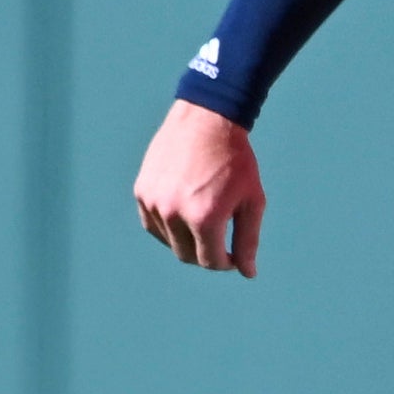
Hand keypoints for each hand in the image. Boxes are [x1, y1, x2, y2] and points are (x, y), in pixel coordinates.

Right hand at [136, 97, 264, 275]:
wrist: (207, 120)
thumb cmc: (235, 161)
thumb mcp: (252, 200)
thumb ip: (248, 240)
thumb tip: (248, 273)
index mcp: (205, 218)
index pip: (211, 261)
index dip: (226, 262)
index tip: (235, 254)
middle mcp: (175, 213)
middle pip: (188, 255)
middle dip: (207, 254)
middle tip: (220, 241)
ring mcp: (154, 202)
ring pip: (169, 242)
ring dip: (187, 239)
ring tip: (204, 219)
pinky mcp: (142, 192)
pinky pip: (153, 224)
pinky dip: (168, 227)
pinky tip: (184, 215)